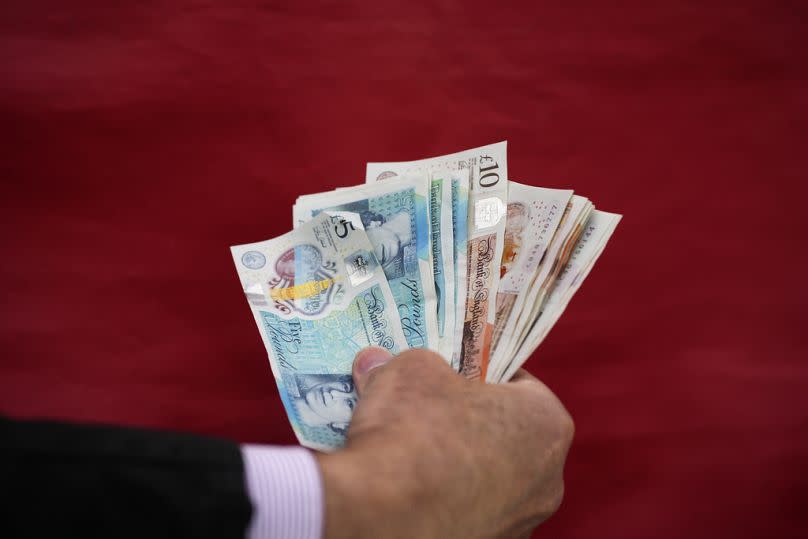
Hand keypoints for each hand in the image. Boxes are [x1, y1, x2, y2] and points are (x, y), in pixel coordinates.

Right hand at [315, 347, 573, 537]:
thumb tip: (376, 362)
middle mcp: (548, 480)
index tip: (450, 374)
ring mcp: (521, 524)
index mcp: (547, 423)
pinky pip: (470, 513)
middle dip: (470, 421)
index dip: (481, 374)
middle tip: (427, 410)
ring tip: (410, 454)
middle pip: (507, 435)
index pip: (520, 385)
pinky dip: (448, 501)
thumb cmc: (413, 429)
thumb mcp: (410, 370)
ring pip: (491, 479)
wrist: (381, 515)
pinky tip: (410, 491)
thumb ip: (407, 362)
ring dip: (459, 464)